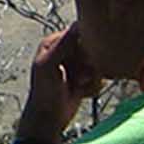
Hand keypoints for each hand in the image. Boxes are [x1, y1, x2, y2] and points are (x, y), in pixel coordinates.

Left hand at [16, 25, 100, 141]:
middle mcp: (64, 51)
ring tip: (77, 85)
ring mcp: (75, 64)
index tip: (78, 62)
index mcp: (52, 42)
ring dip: (90, 78)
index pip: (78, 33)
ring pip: (98, 63)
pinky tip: (80, 92)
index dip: (82, 48)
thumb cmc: (44, 93)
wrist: (48, 119)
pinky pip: (99, 77)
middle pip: (91, 49)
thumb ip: (63, 44)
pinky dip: (92, 86)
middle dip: (87, 65)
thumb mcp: (49, 66)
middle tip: (77, 78)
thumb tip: (78, 24)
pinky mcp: (84, 78)